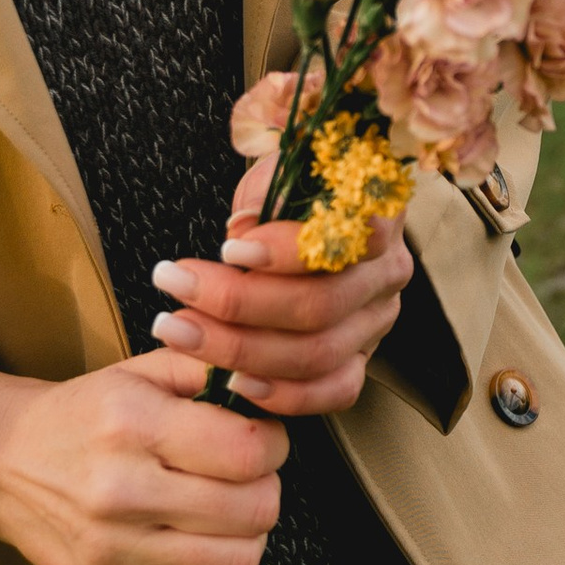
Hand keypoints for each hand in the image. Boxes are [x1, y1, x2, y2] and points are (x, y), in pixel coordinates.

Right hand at [0, 350, 289, 564]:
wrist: (3, 464)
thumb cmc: (82, 415)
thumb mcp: (137, 372)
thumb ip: (206, 367)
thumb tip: (267, 382)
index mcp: (132, 425)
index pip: (246, 452)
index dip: (273, 444)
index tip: (263, 439)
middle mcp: (122, 491)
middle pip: (252, 510)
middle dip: (267, 488)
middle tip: (248, 475)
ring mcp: (114, 550)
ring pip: (237, 562)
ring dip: (251, 535)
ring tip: (232, 510)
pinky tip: (212, 547)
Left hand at [150, 159, 414, 416]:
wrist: (315, 221)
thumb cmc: (297, 193)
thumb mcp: (281, 170)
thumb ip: (267, 193)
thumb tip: (246, 228)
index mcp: (378, 216)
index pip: (345, 240)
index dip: (286, 251)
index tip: (229, 248)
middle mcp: (386, 273)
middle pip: (320, 305)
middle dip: (238, 303)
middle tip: (178, 286)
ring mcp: (376, 322)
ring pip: (318, 353)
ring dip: (240, 349)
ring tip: (181, 330)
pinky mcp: (361, 360)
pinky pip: (332, 392)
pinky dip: (283, 394)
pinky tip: (234, 381)